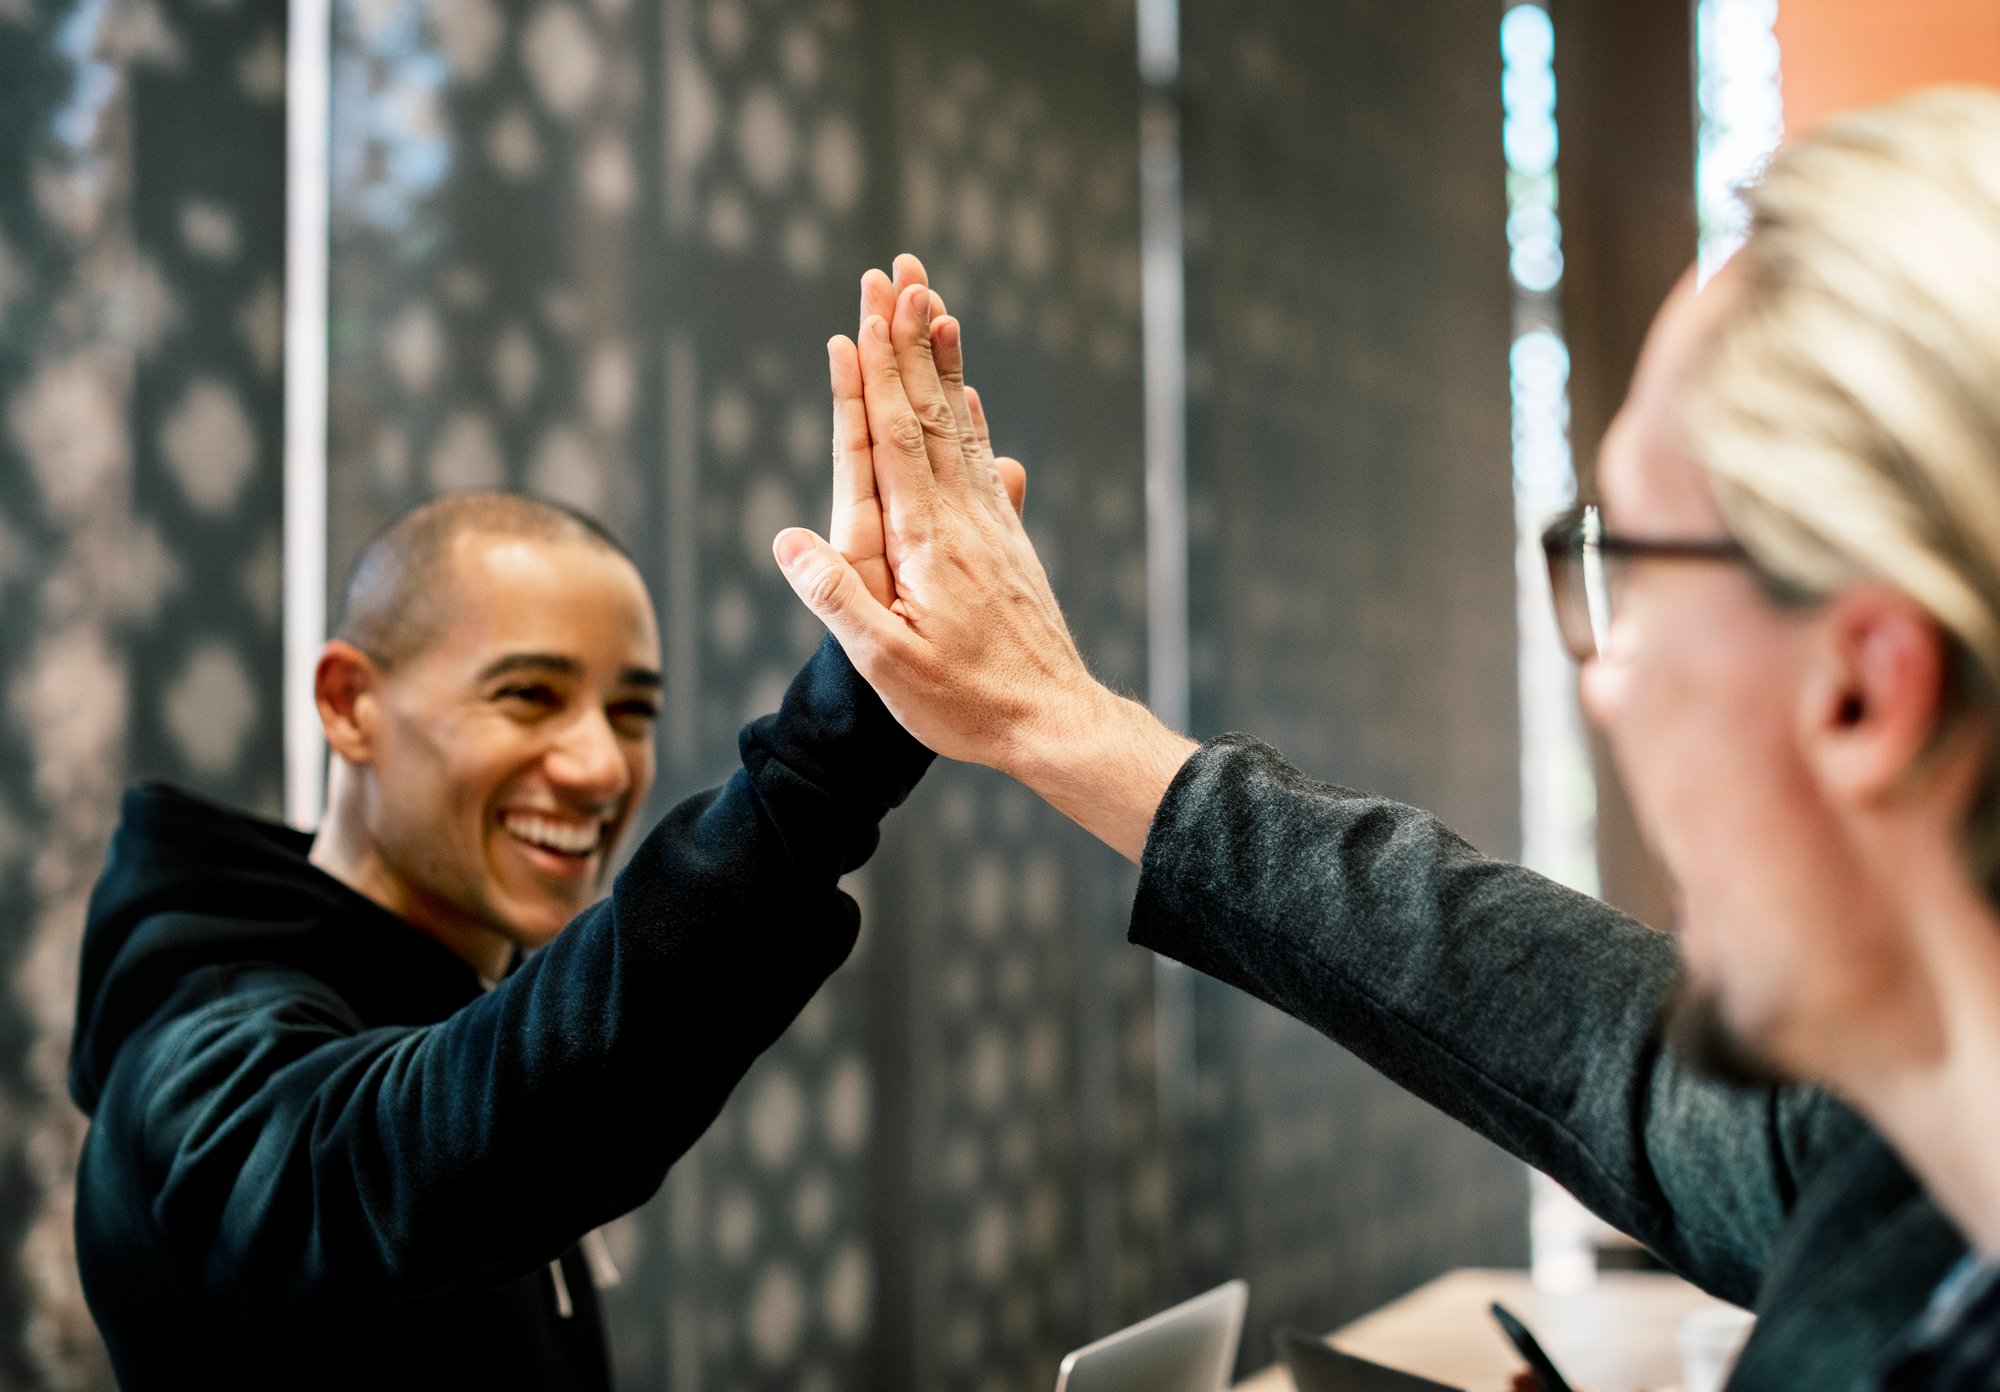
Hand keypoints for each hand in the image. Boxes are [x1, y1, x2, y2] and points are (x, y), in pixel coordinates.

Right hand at [776, 262, 1196, 860]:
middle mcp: (962, 517)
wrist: (1056, 723)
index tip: (866, 309)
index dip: (876, 371)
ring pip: (962, 426)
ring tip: (936, 304)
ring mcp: (992, 525)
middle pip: (929, 410)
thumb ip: (839, 599)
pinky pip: (987, 465)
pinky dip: (974, 421)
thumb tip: (787, 539)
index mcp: (926, 539)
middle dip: (908, 339)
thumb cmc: (967, 703)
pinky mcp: (1010, 544)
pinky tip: (973, 398)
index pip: (893, 435)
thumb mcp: (888, 664)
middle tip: (900, 270)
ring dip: (943, 364)